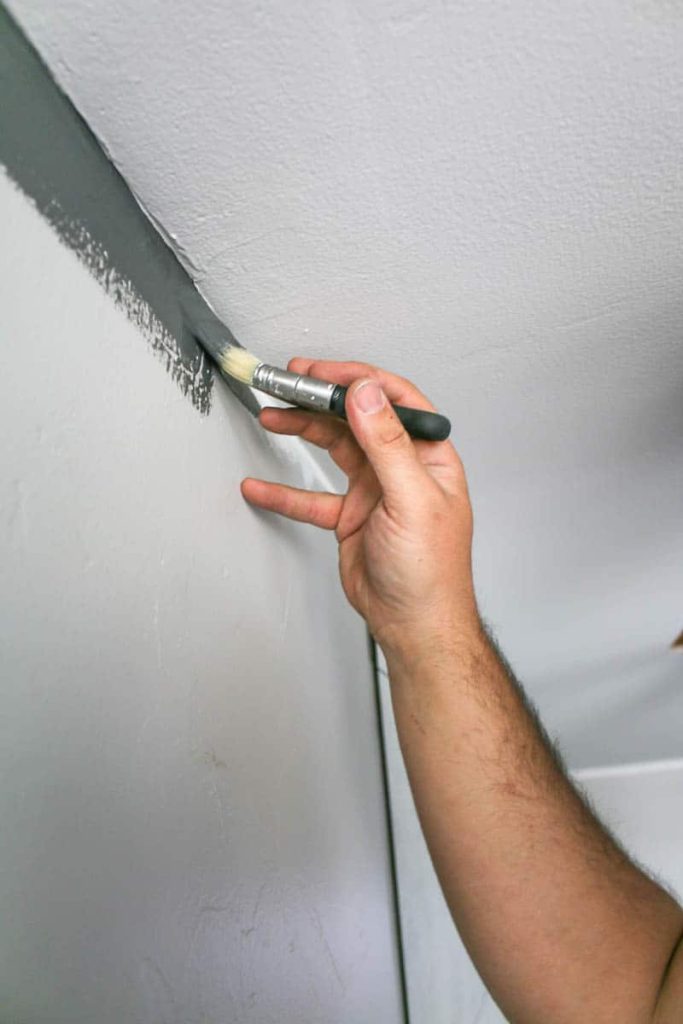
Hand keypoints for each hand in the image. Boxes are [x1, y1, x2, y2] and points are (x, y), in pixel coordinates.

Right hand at [240, 358, 478, 659]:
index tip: (318, 373)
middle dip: (320, 399)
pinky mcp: (351, 517)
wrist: (415, 625)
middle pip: (356, 419)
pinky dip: (285, 491)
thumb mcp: (411, 500)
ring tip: (271, 416)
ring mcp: (375, 491)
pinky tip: (260, 485)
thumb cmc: (431, 572)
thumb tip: (367, 394)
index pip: (391, 400)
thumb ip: (387, 445)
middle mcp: (401, 467)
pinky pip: (312, 497)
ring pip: (333, 449)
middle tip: (286, 384)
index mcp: (428, 455)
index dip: (354, 380)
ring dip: (302, 431)